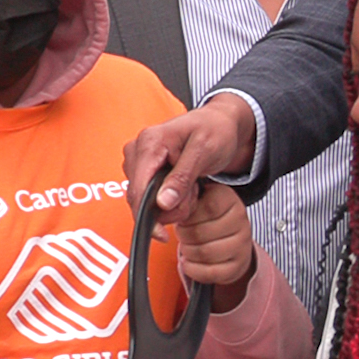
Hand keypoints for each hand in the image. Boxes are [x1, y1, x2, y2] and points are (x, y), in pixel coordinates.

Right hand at [125, 98, 258, 221]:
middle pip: (141, 199)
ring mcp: (139, 162)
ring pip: (147, 202)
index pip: (138, 188)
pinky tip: (186, 187)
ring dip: (174, 203)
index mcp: (149, 142)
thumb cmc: (215, 130)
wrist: (220, 124)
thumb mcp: (205, 152)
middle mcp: (138, 151)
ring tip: (193, 184)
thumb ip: (182, 177)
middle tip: (195, 189)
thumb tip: (162, 203)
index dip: (147, 216)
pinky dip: (172, 200)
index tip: (162, 235)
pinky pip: (152, 199)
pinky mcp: (145, 171)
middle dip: (171, 205)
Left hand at [175, 179, 256, 315]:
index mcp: (229, 199)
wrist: (229, 241)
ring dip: (188, 252)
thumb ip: (183, 199)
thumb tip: (165, 203)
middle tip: (182, 234)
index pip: (208, 207)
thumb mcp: (197, 201)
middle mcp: (241, 221)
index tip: (183, 218)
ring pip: (205, 253)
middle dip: (184, 236)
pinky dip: (193, 269)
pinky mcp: (237, 266)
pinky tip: (189, 262)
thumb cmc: (207, 219)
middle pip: (201, 232)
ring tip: (186, 246)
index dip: (188, 216)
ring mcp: (241, 245)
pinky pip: (210, 272)